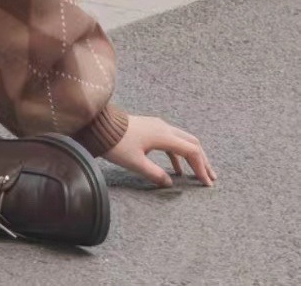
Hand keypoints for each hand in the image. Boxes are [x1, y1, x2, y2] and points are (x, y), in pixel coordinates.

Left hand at [101, 113, 216, 187]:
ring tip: (199, 174)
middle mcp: (163, 127)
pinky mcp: (149, 128)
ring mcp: (156, 126)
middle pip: (191, 143)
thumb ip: (155, 174)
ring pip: (181, 141)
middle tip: (211, 178)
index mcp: (163, 135)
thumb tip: (170, 184)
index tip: (207, 184)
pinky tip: (177, 170)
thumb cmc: (115, 143)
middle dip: (202, 161)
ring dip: (192, 157)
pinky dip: (178, 154)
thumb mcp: (135, 162)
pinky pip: (170, 141)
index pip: (191, 151)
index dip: (201, 167)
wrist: (97, 125)